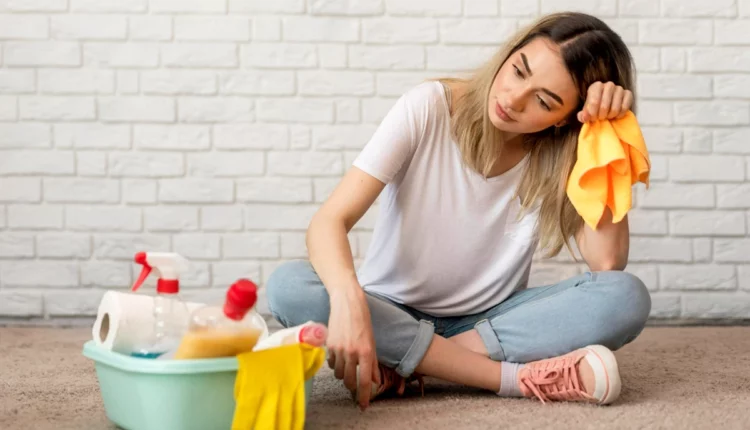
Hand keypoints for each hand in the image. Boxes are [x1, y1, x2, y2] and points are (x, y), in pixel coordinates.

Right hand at [327, 286, 379, 409]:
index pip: (365, 380)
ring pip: (339, 373)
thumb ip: (373, 362)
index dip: (364, 396)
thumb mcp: (372, 341)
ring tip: (347, 363)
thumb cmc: (363, 320)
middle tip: (354, 383)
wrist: (347, 302)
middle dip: (352, 385)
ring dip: (343, 373)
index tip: (363, 406)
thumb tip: (375, 380)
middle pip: (349, 381)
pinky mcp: (329, 345)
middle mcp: (352, 352)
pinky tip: (340, 355)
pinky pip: (331, 363)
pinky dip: (335, 363)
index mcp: (367, 351)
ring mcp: (339, 349)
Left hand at [577, 81, 632, 122]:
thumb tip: (585, 118)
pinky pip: (625, 108)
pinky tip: (616, 115)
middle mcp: (608, 85)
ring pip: (615, 108)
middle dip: (601, 116)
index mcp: (596, 86)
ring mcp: (619, 88)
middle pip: (604, 107)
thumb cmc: (595, 108)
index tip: (593, 119)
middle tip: (601, 118)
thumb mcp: (587, 111)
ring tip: (607, 116)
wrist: (608, 105)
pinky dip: (619, 115)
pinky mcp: (628, 94)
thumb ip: (583, 115)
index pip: (594, 102)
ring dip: (610, 116)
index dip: (593, 114)